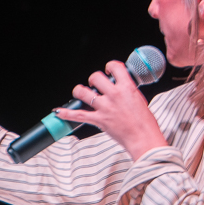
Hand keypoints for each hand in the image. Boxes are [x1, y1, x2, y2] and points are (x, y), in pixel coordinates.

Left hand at [50, 60, 167, 160]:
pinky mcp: (98, 120)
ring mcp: (104, 107)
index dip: (110, 66)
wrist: (143, 138)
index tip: (109, 70)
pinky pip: (78, 115)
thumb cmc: (145, 122)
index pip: (115, 67)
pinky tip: (58, 111)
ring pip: (83, 92)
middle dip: (93, 79)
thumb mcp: (140, 99)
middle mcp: (114, 95)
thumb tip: (121, 88)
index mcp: (127, 88)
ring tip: (81, 92)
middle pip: (95, 77)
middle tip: (94, 85)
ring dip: (79, 91)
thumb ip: (128, 91)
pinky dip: (66, 114)